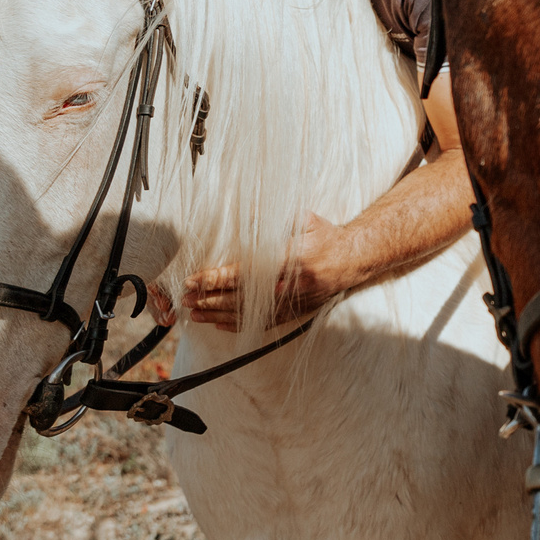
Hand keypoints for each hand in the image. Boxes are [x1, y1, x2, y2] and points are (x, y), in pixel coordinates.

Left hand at [169, 212, 349, 329]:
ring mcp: (291, 303)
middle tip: (185, 299)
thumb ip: (273, 218)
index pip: (243, 273)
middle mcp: (289, 287)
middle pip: (240, 297)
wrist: (353, 259)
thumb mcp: (304, 219)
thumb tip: (242, 214)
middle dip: (209, 299)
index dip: (215, 278)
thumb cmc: (326, 237)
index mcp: (289, 261)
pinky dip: (239, 325)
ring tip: (195, 314)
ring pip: (248, 314)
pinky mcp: (294, 313)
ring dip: (218, 314)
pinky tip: (220, 325)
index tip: (194, 280)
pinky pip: (261, 324)